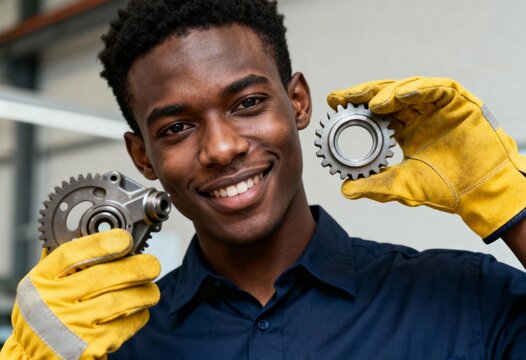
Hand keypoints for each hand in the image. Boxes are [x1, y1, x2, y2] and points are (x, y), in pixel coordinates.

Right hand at [0, 229, 160, 358]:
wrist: (37, 358)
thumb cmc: (47, 314)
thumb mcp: (45, 285)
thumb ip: (68, 264)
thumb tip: (106, 236)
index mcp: (41, 281)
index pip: (71, 255)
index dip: (102, 243)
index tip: (125, 238)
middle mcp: (53, 303)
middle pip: (104, 276)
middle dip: (137, 267)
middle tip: (152, 264)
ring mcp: (71, 326)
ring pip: (121, 301)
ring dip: (144, 292)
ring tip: (151, 289)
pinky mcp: (90, 346)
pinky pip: (125, 325)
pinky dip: (139, 315)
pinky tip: (139, 310)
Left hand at [327, 77, 525, 242]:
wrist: (479, 194)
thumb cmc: (444, 189)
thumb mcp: (402, 187)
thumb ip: (374, 187)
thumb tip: (344, 190)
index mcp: (405, 131)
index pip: (376, 113)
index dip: (355, 107)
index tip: (333, 104)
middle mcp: (418, 116)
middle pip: (387, 96)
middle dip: (363, 94)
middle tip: (342, 96)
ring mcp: (438, 108)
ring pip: (408, 89)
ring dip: (387, 93)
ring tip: (371, 103)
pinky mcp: (458, 103)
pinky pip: (437, 88)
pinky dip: (417, 89)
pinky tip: (398, 97)